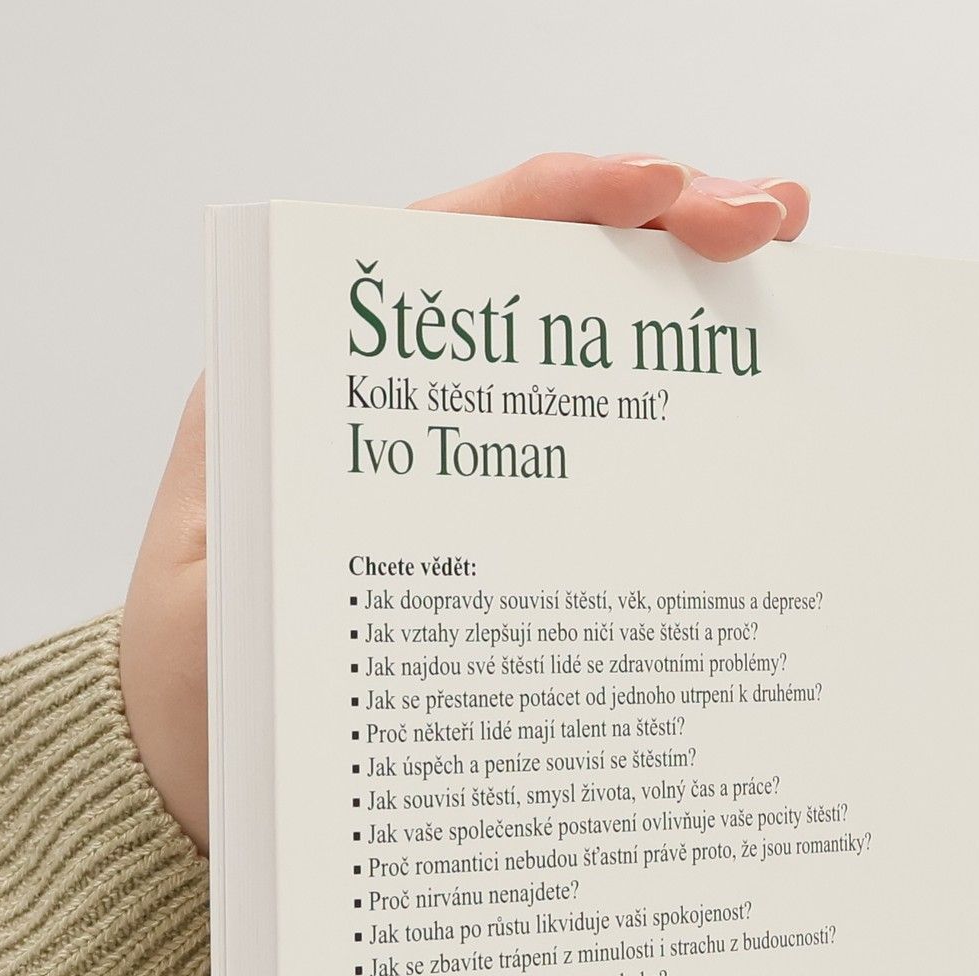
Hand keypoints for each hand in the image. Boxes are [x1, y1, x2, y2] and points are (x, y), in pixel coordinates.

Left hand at [119, 153, 810, 850]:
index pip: (439, 247)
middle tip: (770, 220)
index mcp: (297, 387)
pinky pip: (573, 440)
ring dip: (670, 301)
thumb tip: (406, 518)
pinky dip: (654, 409)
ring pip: (562, 345)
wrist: (198, 780)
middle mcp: (370, 398)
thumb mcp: (226, 630)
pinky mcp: (471, 517)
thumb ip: (287, 556)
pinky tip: (733, 399)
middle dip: (653, 227)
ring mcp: (431, 455)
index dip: (560, 203)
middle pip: (522, 272)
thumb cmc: (197, 706)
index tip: (665, 192)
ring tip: (781, 270)